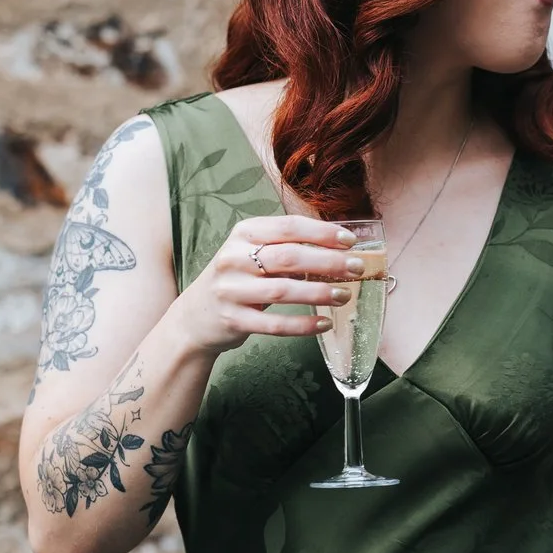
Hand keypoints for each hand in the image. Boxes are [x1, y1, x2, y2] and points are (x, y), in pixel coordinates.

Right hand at [167, 215, 365, 356]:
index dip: (322, 233)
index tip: (350, 240)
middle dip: (328, 262)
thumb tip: (340, 249)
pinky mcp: (233, 320)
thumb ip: (287, 249)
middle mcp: (233, 259)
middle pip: (289, 257)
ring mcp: (231, 290)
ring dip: (320, 293)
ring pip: (283, 291)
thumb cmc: (237, 280)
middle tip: (357, 268)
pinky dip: (303, 325)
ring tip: (346, 295)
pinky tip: (325, 323)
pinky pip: (274, 324)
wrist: (195, 317)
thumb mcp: (253, 254)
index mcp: (243, 234)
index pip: (288, 227)